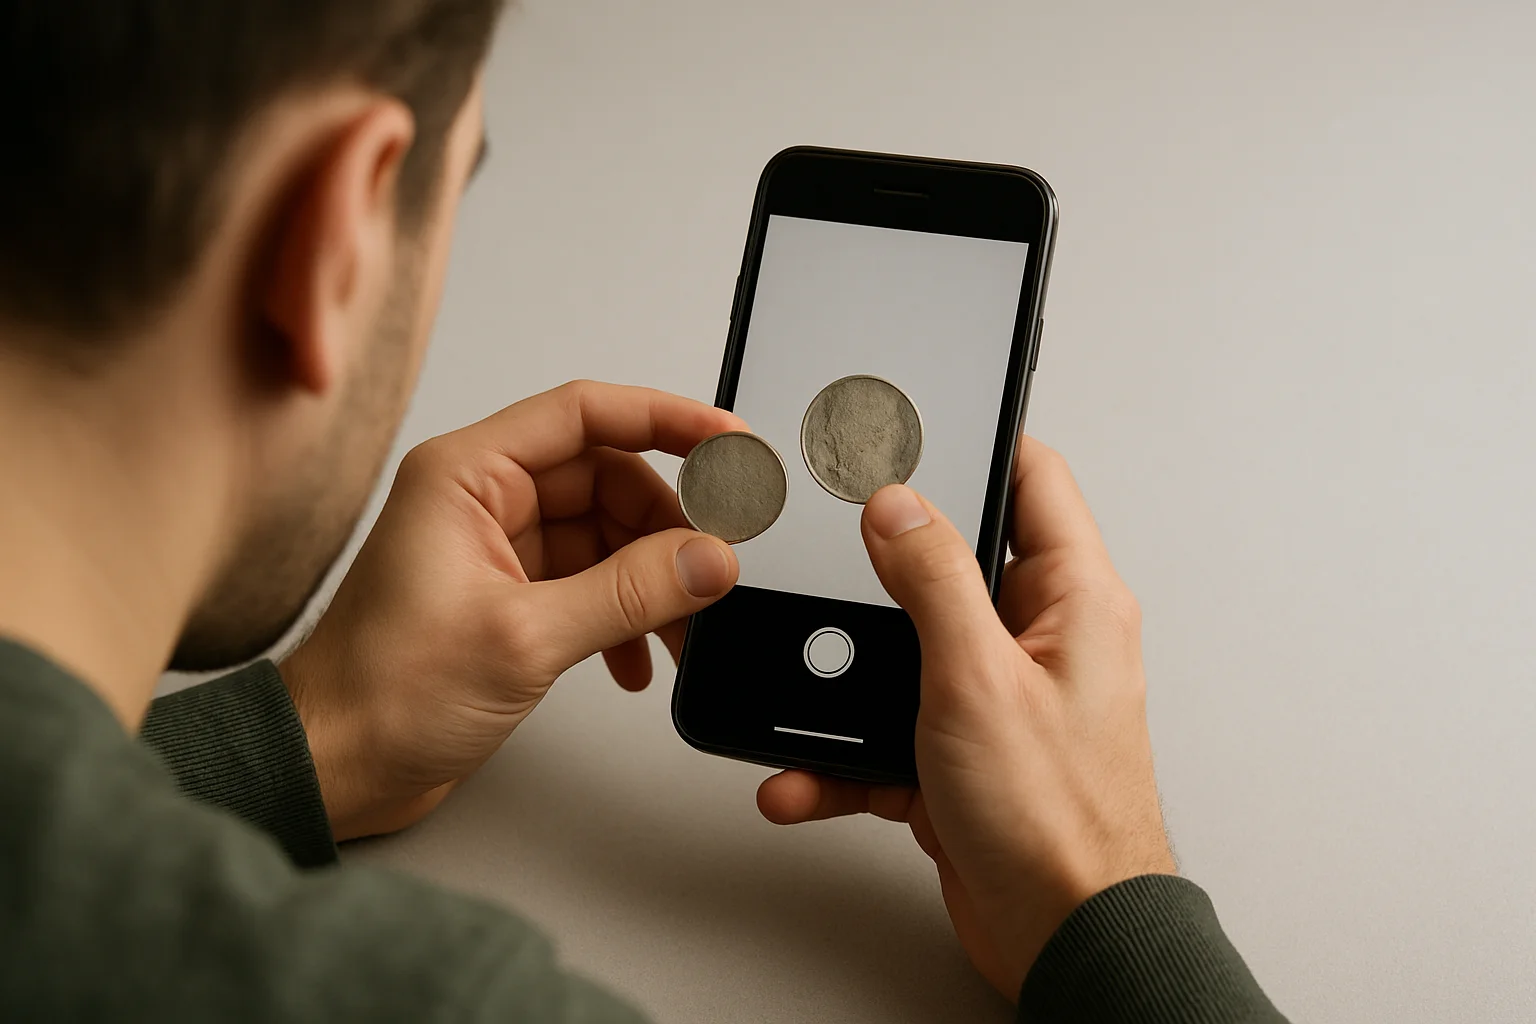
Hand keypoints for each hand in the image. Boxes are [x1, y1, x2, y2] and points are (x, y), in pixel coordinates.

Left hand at [281, 381, 743, 840]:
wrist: (334, 769)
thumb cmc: (382, 694)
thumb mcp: (522, 638)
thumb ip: (628, 593)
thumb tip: (710, 558)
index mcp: (467, 475)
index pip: (585, 414)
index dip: (667, 419)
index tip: (729, 443)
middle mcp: (482, 501)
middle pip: (608, 479)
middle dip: (667, 526)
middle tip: (715, 565)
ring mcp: (498, 550)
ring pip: (607, 535)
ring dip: (653, 581)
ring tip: (684, 629)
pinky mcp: (511, 599)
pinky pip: (592, 583)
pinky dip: (625, 616)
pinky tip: (636, 663)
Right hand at [756, 437, 1173, 998]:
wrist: (1065, 939)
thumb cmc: (1058, 821)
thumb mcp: (977, 679)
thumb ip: (934, 580)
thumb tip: (898, 503)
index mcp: (1072, 600)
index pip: (1034, 481)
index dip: (978, 442)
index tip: (915, 428)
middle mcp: (1040, 640)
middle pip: (954, 562)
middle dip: (882, 565)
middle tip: (832, 547)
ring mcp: (998, 698)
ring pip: (907, 653)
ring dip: (850, 675)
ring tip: (807, 683)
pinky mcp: (962, 755)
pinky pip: (889, 733)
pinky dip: (842, 757)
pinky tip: (805, 776)